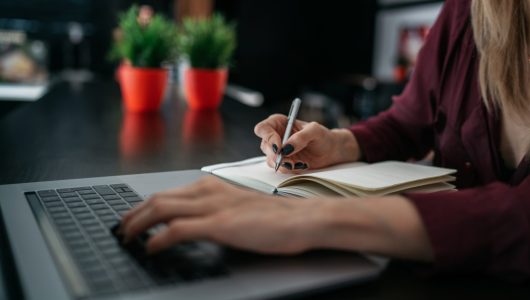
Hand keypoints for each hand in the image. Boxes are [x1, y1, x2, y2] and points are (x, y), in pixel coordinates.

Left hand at [119, 176, 323, 253]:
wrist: (303, 218)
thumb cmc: (278, 217)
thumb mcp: (240, 208)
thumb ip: (219, 209)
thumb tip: (201, 221)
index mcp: (213, 186)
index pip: (169, 193)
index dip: (145, 206)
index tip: (134, 217)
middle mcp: (208, 191)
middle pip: (158, 198)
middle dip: (134, 214)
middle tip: (121, 228)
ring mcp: (213, 207)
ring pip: (160, 209)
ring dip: (138, 224)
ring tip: (127, 237)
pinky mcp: (219, 225)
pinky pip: (176, 230)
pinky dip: (157, 239)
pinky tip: (150, 248)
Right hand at [254, 114, 360, 172]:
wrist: (330, 151)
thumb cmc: (322, 136)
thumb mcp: (315, 131)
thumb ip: (301, 137)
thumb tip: (287, 147)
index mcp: (279, 123)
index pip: (263, 128)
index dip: (268, 137)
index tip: (279, 147)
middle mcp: (275, 136)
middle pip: (264, 146)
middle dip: (276, 155)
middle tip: (289, 161)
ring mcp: (278, 151)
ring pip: (270, 159)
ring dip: (284, 164)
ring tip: (301, 163)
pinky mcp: (283, 162)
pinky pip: (280, 168)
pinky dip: (290, 169)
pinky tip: (302, 165)